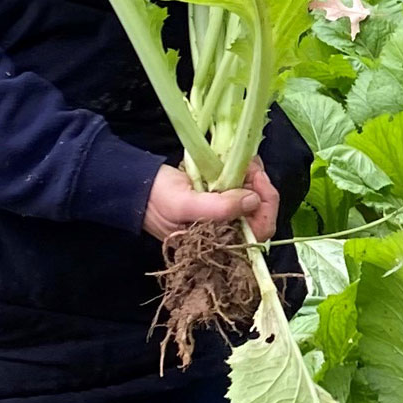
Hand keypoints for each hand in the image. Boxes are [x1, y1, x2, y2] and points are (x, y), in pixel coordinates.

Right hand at [145, 158, 281, 242]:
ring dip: (253, 177)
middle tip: (249, 163)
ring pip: (254, 197)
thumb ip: (218, 208)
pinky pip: (241, 188)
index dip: (266, 203)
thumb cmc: (158, 200)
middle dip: (261, 185)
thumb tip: (253, 201)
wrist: (136, 189)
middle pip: (261, 211)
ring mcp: (224, 214)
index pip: (260, 230)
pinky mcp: (219, 199)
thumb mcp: (185, 204)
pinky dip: (243, 174)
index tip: (257, 177)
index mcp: (221, 242)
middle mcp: (227, 231)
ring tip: (244, 160)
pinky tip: (237, 162)